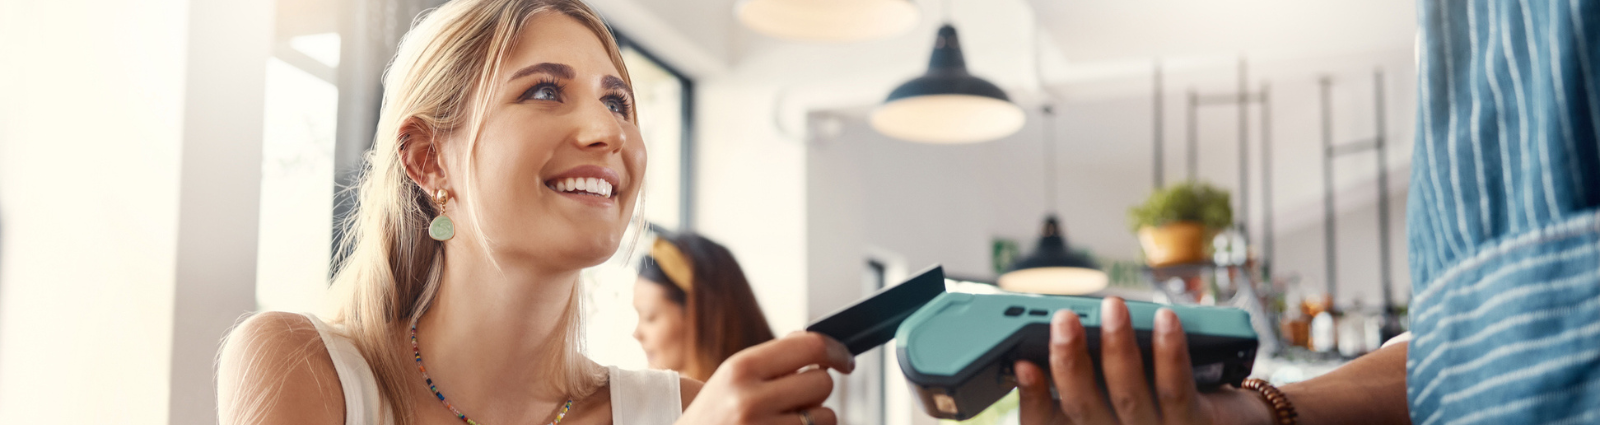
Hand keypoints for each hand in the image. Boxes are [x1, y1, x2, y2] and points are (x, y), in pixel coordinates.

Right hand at [677, 332, 854, 424]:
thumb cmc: (711, 417)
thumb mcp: (731, 378)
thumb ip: (773, 360)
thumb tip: (820, 345)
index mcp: (741, 368)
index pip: (809, 345)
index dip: (836, 350)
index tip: (844, 359)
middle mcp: (750, 399)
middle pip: (822, 382)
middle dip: (816, 390)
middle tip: (797, 397)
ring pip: (826, 416)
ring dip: (814, 419)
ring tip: (784, 421)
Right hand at [1015, 297, 1272, 424]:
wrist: (1232, 422)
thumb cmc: (1165, 402)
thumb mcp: (1116, 393)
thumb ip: (1085, 376)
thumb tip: (1052, 336)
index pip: (1046, 423)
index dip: (1032, 397)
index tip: (1022, 363)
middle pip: (1083, 408)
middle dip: (1069, 361)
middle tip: (1064, 319)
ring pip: (1128, 394)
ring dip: (1117, 346)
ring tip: (1112, 306)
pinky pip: (1176, 388)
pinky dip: (1169, 351)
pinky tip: (1165, 320)